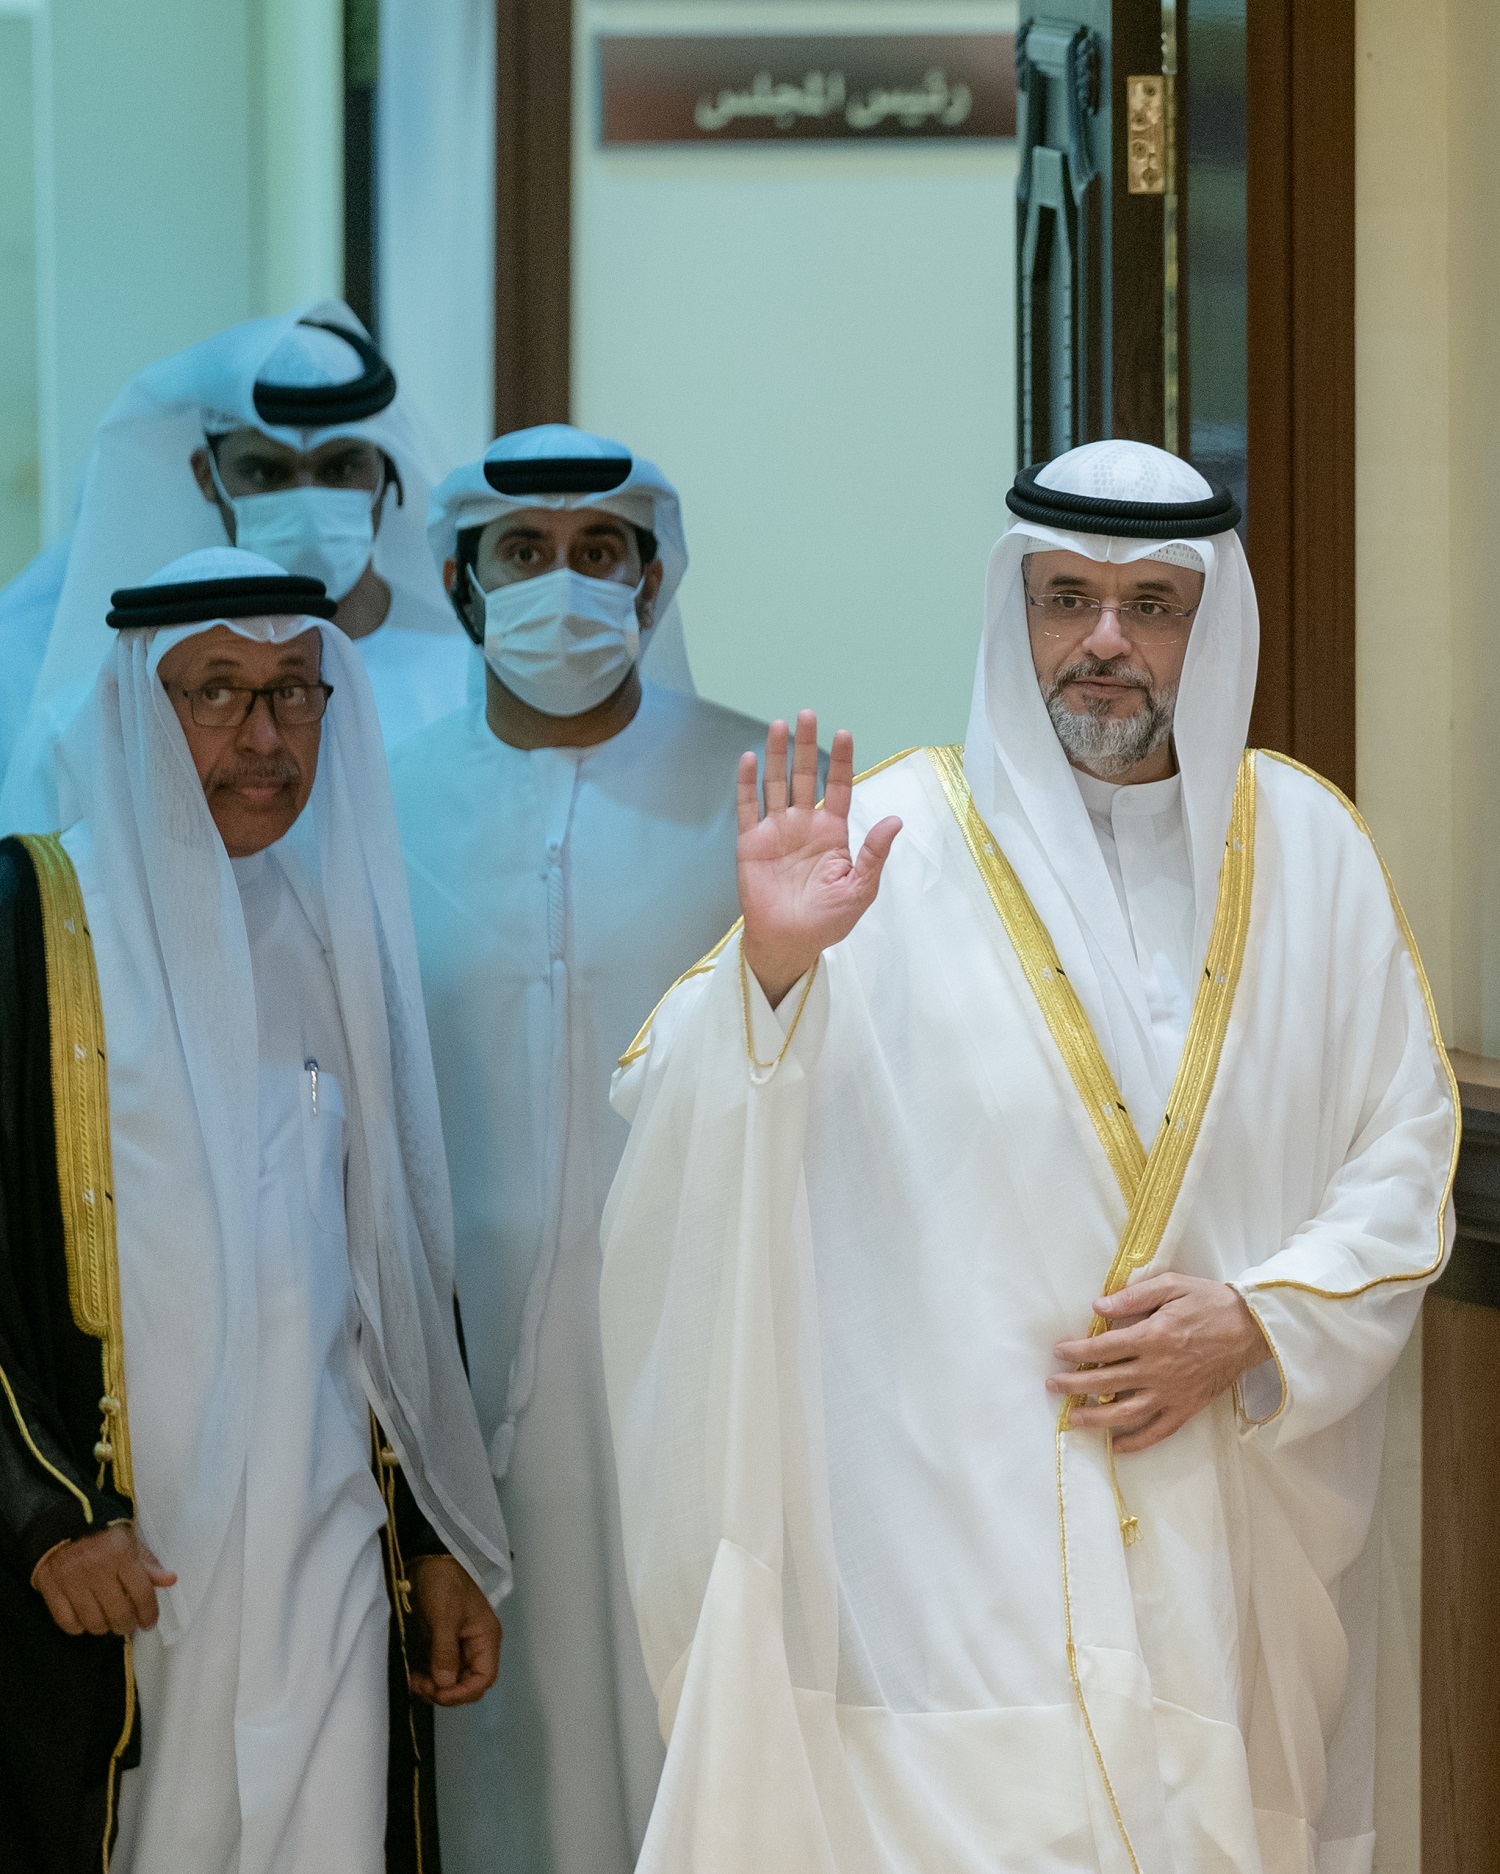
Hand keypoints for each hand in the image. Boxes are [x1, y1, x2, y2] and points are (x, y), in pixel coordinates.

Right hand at [33, 1524, 175, 1636]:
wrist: (61, 1521)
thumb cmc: (101, 1531)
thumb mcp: (129, 1540)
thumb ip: (148, 1563)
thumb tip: (170, 1580)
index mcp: (121, 1555)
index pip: (142, 1594)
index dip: (149, 1613)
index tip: (149, 1622)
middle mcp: (98, 1571)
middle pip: (118, 1613)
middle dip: (126, 1624)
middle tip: (127, 1623)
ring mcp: (72, 1581)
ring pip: (93, 1622)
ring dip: (104, 1627)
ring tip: (107, 1622)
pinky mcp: (52, 1588)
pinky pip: (67, 1622)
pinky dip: (78, 1627)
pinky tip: (84, 1620)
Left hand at [407, 1554, 501, 1705]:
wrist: (427, 1560)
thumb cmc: (443, 1581)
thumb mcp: (444, 1615)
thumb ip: (445, 1651)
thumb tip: (444, 1684)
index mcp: (485, 1637)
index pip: (484, 1678)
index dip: (464, 1692)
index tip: (440, 1692)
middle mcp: (475, 1645)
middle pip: (468, 1683)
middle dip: (446, 1692)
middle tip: (422, 1686)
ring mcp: (459, 1646)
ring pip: (452, 1681)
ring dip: (434, 1687)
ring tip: (414, 1681)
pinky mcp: (442, 1644)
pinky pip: (439, 1670)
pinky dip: (428, 1678)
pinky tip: (414, 1675)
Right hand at [738, 711, 901, 1004]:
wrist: (790, 942)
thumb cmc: (827, 920)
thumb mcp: (860, 889)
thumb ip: (874, 854)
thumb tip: (895, 820)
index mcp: (832, 833)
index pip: (837, 788)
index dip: (840, 761)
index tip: (844, 733)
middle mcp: (804, 824)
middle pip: (805, 776)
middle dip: (806, 746)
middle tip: (807, 715)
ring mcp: (776, 831)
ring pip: (776, 784)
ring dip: (776, 756)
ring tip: (778, 727)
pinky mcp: (751, 842)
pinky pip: (748, 807)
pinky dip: (747, 783)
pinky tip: (749, 759)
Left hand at [1046, 1273, 1272, 1453]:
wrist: (1251, 1328)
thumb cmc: (1209, 1303)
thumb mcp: (1171, 1286)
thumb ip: (1133, 1297)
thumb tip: (1097, 1306)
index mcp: (1152, 1337)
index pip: (1103, 1348)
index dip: (1076, 1351)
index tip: (1058, 1352)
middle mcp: (1158, 1369)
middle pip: (1106, 1381)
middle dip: (1074, 1384)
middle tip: (1052, 1386)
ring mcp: (1172, 1393)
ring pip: (1126, 1412)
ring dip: (1095, 1417)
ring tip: (1072, 1419)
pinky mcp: (1187, 1408)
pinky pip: (1158, 1431)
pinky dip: (1135, 1442)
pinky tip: (1116, 1445)